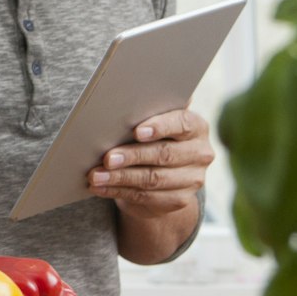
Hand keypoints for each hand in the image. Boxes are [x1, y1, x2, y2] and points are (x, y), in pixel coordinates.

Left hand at [89, 107, 213, 220]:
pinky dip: (118, 191)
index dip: (160, 127)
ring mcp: (193, 179)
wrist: (162, 175)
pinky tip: (99, 187)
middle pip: (164, 154)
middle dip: (132, 156)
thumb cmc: (152, 138)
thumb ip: (148, 110)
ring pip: (153, 179)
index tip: (137, 132)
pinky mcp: (180, 200)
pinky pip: (146, 197)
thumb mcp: (153, 122)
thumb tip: (125, 95)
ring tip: (95, 175)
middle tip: (107, 158)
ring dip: (120, 177)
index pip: (183, 124)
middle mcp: (200, 153)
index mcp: (197, 127)